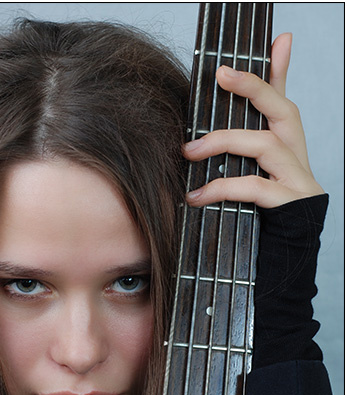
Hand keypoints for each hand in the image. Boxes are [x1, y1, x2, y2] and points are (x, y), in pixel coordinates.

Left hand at [183, 33, 324, 208]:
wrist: (284, 261)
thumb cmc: (262, 217)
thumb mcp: (248, 178)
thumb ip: (235, 150)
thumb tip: (208, 123)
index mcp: (288, 148)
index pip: (283, 101)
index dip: (278, 70)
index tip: (269, 42)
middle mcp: (297, 158)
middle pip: (284, 110)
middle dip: (254, 87)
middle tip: (221, 74)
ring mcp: (298, 180)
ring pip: (265, 145)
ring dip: (223, 142)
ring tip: (188, 152)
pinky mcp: (291, 204)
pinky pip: (255, 187)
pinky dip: (222, 188)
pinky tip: (196, 196)